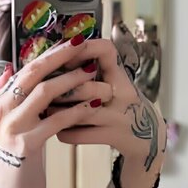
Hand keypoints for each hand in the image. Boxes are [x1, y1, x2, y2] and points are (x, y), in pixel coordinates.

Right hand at [0, 36, 114, 187]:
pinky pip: (56, 120)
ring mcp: (12, 127)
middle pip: (33, 74)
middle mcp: (1, 111)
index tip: (71, 41)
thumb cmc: (18, 154)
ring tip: (92, 73)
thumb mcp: (9, 123)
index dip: (49, 53)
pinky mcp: (26, 144)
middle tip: (84, 45)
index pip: (25, 69)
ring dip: (71, 80)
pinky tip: (94, 105)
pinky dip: (77, 111)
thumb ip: (6, 96)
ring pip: (44, 93)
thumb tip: (11, 69)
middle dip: (60, 56)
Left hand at [49, 37, 166, 173]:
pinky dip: (65, 133)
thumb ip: (88, 71)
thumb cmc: (119, 105)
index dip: (84, 50)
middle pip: (86, 86)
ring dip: (58, 111)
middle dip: (60, 89)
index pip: (106, 51)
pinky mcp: (114, 137)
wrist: (145, 138)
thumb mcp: (112, 82)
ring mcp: (119, 117)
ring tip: (44, 110)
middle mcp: (124, 93)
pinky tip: (56, 130)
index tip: (64, 56)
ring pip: (81, 112)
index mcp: (120, 75)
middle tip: (41, 90)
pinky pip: (81, 135)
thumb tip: (53, 56)